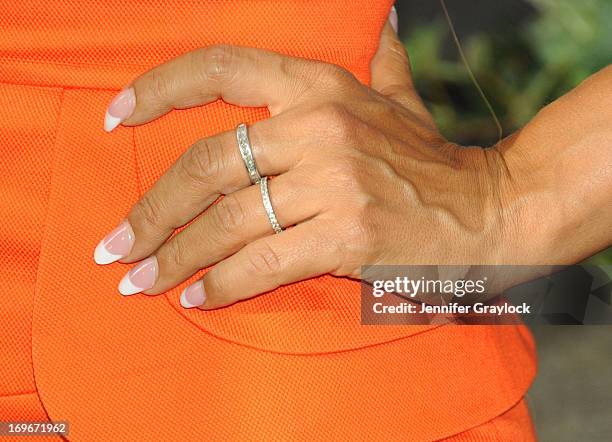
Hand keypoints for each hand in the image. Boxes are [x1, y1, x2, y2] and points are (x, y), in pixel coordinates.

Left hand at [95, 20, 610, 308]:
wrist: (486, 210)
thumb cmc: (429, 158)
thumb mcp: (396, 97)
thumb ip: (376, 57)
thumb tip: (379, 15)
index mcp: (319, 87)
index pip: (219, 69)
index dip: (157, 89)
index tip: (113, 118)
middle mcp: (317, 127)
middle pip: (206, 165)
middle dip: (151, 210)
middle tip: (115, 245)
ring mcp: (331, 184)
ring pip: (226, 222)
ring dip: (174, 257)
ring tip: (139, 281)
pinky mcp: (345, 237)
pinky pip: (262, 263)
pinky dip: (222, 285)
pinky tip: (196, 299)